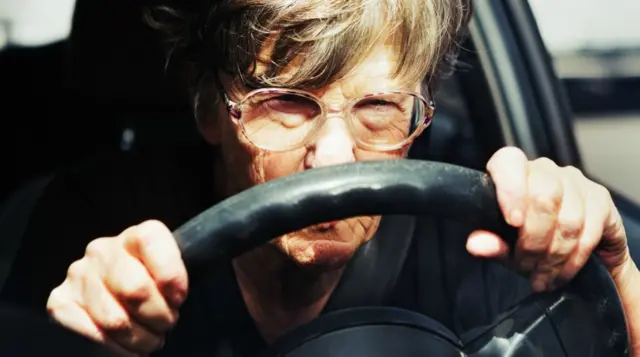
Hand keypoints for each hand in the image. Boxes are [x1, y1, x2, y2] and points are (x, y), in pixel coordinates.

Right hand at [46, 220, 187, 355]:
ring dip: (141, 338)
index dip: (170, 275)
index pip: (150, 240)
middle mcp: (102, 250)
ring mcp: (78, 275)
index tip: (178, 298)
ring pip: (116, 320)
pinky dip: (118, 348)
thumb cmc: (153, 289)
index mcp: (133, 236)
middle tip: (166, 323)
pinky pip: (94, 334)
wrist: (119, 304)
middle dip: (159, 315)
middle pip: (135, 288)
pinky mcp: (61, 302)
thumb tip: (173, 296)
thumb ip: (172, 276)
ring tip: (149, 338)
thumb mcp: (168, 275)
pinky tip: (128, 344)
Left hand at [466, 146, 630, 291]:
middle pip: (544, 197)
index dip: (512, 190)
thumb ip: (492, 243)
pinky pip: (589, 231)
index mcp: (513, 172)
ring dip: (553, 255)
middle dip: (534, 241)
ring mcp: (575, 181)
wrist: (568, 251)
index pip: (509, 162)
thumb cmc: (528, 241)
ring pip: (568, 218)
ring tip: (542, 276)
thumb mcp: (506, 246)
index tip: (512, 222)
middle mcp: (545, 170)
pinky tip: (560, 273)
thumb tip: (475, 244)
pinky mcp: (600, 198)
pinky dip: (573, 259)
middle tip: (526, 266)